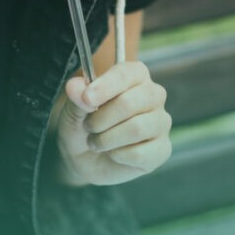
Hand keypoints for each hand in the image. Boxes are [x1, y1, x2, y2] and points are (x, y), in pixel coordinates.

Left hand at [55, 61, 171, 185]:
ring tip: (96, 142)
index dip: (105, 87)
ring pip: (136, 129)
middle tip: (88, 127)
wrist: (84, 160)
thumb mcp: (72, 110)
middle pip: (130, 103)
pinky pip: (140, 153)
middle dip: (101, 119)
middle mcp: (153, 95)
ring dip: (107, 139)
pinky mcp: (162, 149)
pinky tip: (113, 154)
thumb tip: (75, 87)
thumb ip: (76, 97)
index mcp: (135, 76)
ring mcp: (161, 122)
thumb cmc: (83, 127)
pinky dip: (118, 156)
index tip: (87, 99)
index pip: (126, 74)